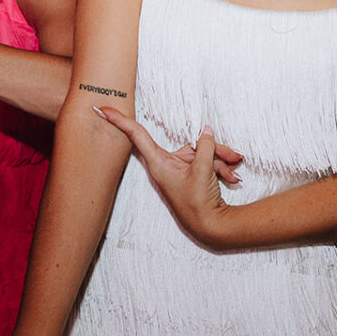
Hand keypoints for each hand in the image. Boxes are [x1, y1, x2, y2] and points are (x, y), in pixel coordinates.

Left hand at [93, 107, 232, 247]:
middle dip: (214, 148)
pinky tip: (232, 177)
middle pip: (190, 145)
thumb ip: (204, 146)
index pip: (136, 135)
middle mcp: (167, 165)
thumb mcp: (203, 169)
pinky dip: (219, 169)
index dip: (119, 120)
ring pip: (201, 154)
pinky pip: (205, 164)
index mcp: (159, 162)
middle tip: (234, 155)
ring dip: (221, 160)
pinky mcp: (190, 177)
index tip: (101, 108)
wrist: (211, 227)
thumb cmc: (199, 202)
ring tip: (234, 168)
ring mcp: (179, 171)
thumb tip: (206, 131)